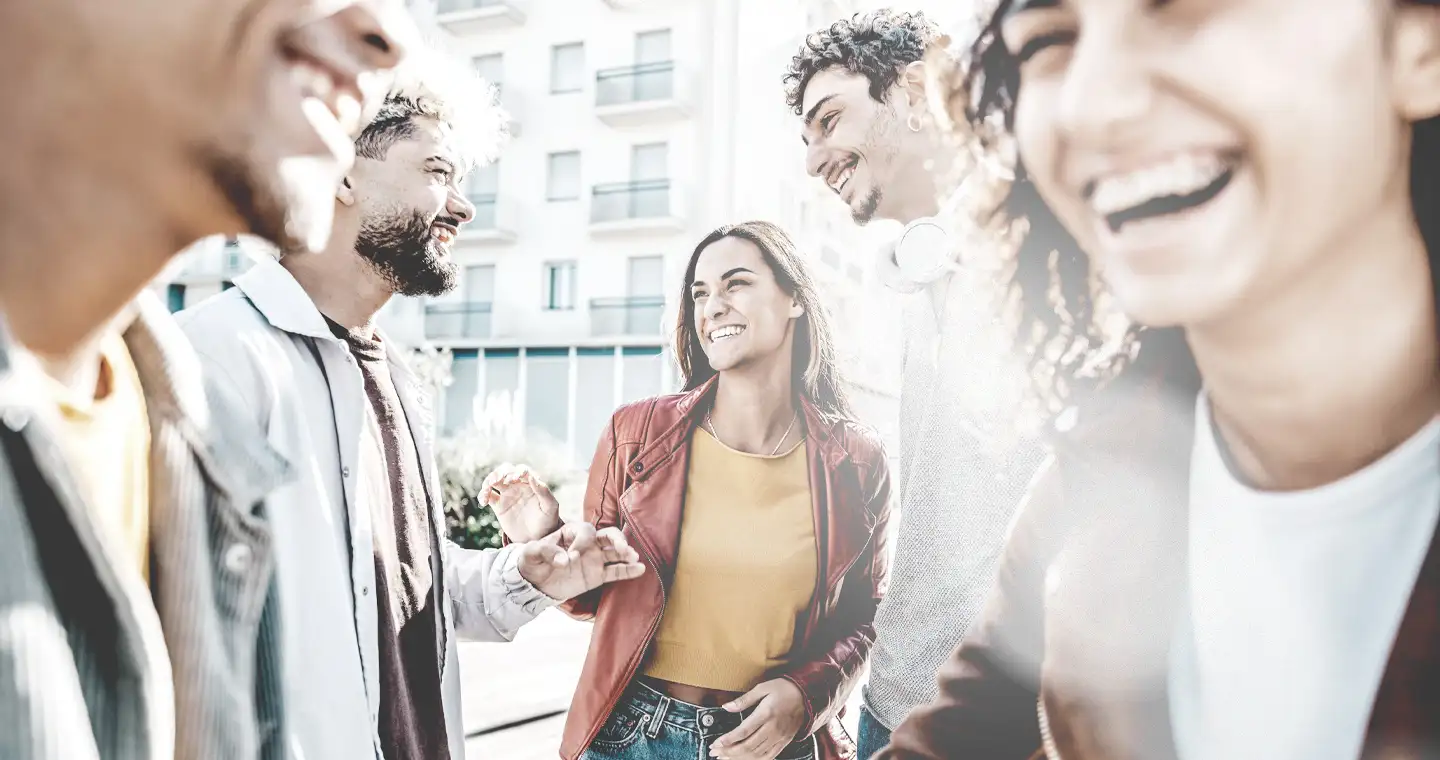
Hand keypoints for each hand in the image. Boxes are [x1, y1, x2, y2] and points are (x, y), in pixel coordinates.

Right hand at [482, 463, 561, 542]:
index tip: (515, 478)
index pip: (522, 471)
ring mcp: (507, 494)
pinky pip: (488, 496)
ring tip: (487, 488)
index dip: (518, 471)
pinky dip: (483, 495)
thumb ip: (544, 492)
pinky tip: (483, 502)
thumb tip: (532, 477)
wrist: (537, 539)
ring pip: (494, 480)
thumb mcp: (550, 507)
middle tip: (497, 480)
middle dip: (500, 472)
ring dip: (489, 480)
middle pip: (506, 471)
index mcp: (531, 484)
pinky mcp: (499, 505)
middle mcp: (518, 486)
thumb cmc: (547, 522)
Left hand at [516, 522, 644, 601]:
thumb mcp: (531, 553)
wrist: (534, 583)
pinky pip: (616, 571)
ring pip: (616, 552)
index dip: (582, 542)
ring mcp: (595, 559)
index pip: (585, 531)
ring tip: (634, 557)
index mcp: (572, 532)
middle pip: (608, 535)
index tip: (572, 557)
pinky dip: (629, 570)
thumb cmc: (532, 561)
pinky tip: (640, 569)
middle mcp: (587, 543)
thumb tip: (565, 561)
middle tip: (622, 548)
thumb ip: (545, 551)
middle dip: (617, 539)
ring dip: (626, 553)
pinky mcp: (598, 575)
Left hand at [709, 679, 806, 759]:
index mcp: (766, 713)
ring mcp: (779, 737)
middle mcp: (773, 728)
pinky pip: (768, 757)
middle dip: (729, 752)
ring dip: (738, 758)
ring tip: (724, 758)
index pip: (744, 731)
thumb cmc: (784, 689)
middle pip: (748, 746)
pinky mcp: (784, 742)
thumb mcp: (763, 688)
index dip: (728, 740)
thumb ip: (744, 700)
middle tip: (715, 752)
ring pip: (756, 754)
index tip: (716, 743)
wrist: (807, 695)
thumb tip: (726, 707)